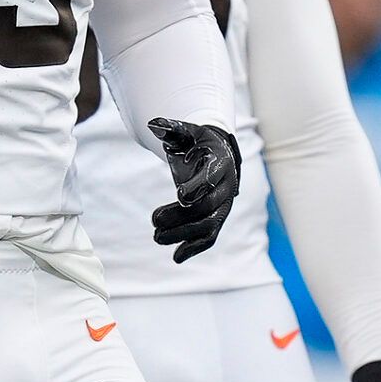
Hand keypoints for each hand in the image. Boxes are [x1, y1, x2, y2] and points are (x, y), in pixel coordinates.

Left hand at [147, 119, 241, 262]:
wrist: (216, 155)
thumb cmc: (198, 142)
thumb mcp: (186, 132)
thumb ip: (171, 129)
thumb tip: (154, 124)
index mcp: (220, 163)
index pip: (211, 178)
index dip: (198, 187)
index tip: (180, 195)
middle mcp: (226, 188)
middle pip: (207, 207)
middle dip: (181, 216)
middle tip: (154, 221)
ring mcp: (224, 205)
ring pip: (208, 226)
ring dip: (183, 235)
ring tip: (156, 237)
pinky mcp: (217, 218)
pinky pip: (209, 237)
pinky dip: (194, 248)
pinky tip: (176, 257)